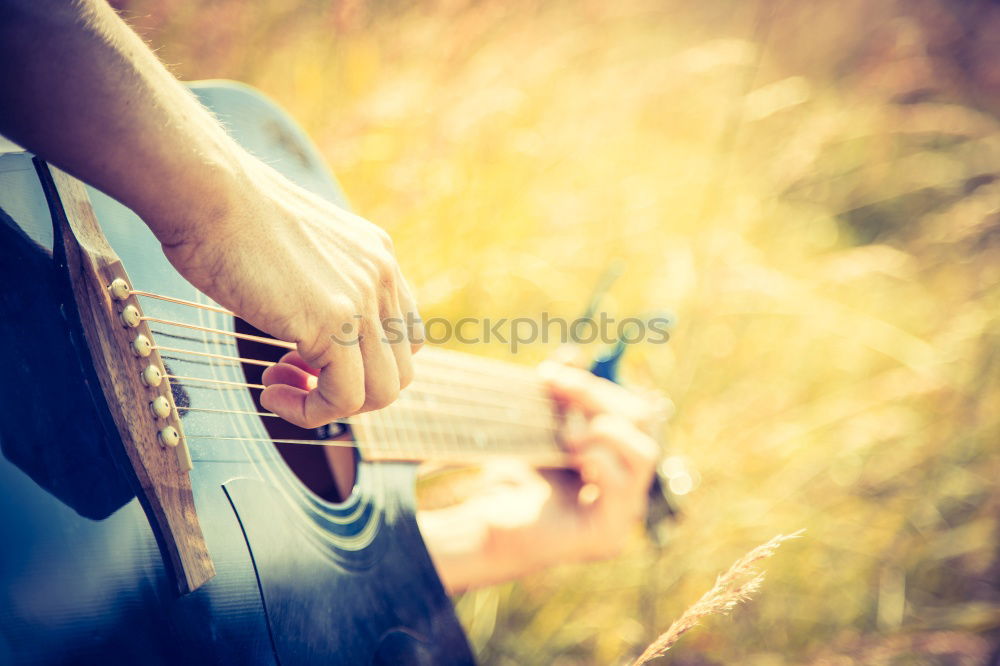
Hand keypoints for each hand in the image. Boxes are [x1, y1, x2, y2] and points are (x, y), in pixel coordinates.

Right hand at [154, 157, 422, 427]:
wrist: (206, 189)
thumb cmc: (225, 215)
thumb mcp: (296, 251)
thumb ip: (318, 284)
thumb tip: (307, 330)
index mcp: (377, 255)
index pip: (404, 333)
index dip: (361, 362)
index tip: (307, 357)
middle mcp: (382, 275)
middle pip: (400, 368)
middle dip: (349, 390)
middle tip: (291, 374)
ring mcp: (364, 299)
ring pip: (382, 392)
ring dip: (330, 406)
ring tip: (279, 386)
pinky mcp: (335, 322)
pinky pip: (346, 399)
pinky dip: (310, 411)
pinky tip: (270, 391)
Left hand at [532, 361, 660, 561]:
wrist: (485, 528)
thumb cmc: (513, 478)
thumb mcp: (541, 429)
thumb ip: (560, 396)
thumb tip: (573, 354)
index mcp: (618, 457)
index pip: (631, 409)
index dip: (597, 386)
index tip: (552, 373)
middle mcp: (627, 485)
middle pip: (642, 424)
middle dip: (599, 397)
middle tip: (557, 388)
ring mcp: (622, 514)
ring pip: (644, 453)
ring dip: (606, 430)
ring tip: (568, 433)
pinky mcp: (608, 535)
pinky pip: (622, 486)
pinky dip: (599, 460)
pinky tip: (573, 455)